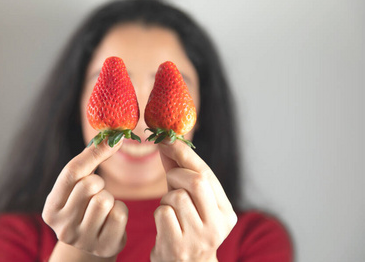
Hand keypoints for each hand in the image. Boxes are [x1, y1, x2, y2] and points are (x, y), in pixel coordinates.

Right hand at [42, 140, 127, 258]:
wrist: (92, 244)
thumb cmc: (84, 206)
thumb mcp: (78, 186)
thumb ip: (89, 161)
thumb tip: (112, 137)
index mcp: (51, 209)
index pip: (71, 173)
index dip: (94, 153)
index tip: (114, 139)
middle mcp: (63, 227)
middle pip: (89, 185)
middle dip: (99, 183)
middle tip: (97, 192)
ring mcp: (83, 240)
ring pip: (105, 200)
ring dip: (110, 198)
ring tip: (103, 208)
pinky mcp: (104, 247)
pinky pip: (119, 214)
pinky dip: (120, 210)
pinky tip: (111, 218)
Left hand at [150, 141, 236, 261]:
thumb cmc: (185, 226)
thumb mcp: (190, 199)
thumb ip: (181, 171)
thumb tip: (166, 141)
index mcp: (226, 212)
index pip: (207, 175)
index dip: (186, 155)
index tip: (168, 139)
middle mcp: (218, 226)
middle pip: (196, 181)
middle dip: (177, 174)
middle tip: (171, 180)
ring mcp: (199, 238)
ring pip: (176, 196)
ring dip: (166, 197)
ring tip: (171, 209)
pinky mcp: (178, 246)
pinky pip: (162, 212)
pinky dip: (159, 212)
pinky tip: (165, 223)